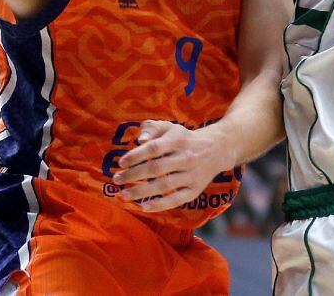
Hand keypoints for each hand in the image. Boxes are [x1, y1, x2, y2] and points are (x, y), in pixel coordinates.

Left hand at [113, 120, 231, 212]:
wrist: (217, 149)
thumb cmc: (184, 138)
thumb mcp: (170, 127)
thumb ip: (152, 128)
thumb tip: (139, 140)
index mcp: (177, 140)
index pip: (153, 148)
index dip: (136, 156)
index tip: (121, 163)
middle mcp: (185, 157)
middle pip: (156, 168)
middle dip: (133, 175)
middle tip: (116, 179)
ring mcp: (191, 175)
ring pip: (164, 186)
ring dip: (142, 192)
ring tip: (124, 195)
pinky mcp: (195, 190)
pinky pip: (176, 200)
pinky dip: (160, 205)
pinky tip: (144, 206)